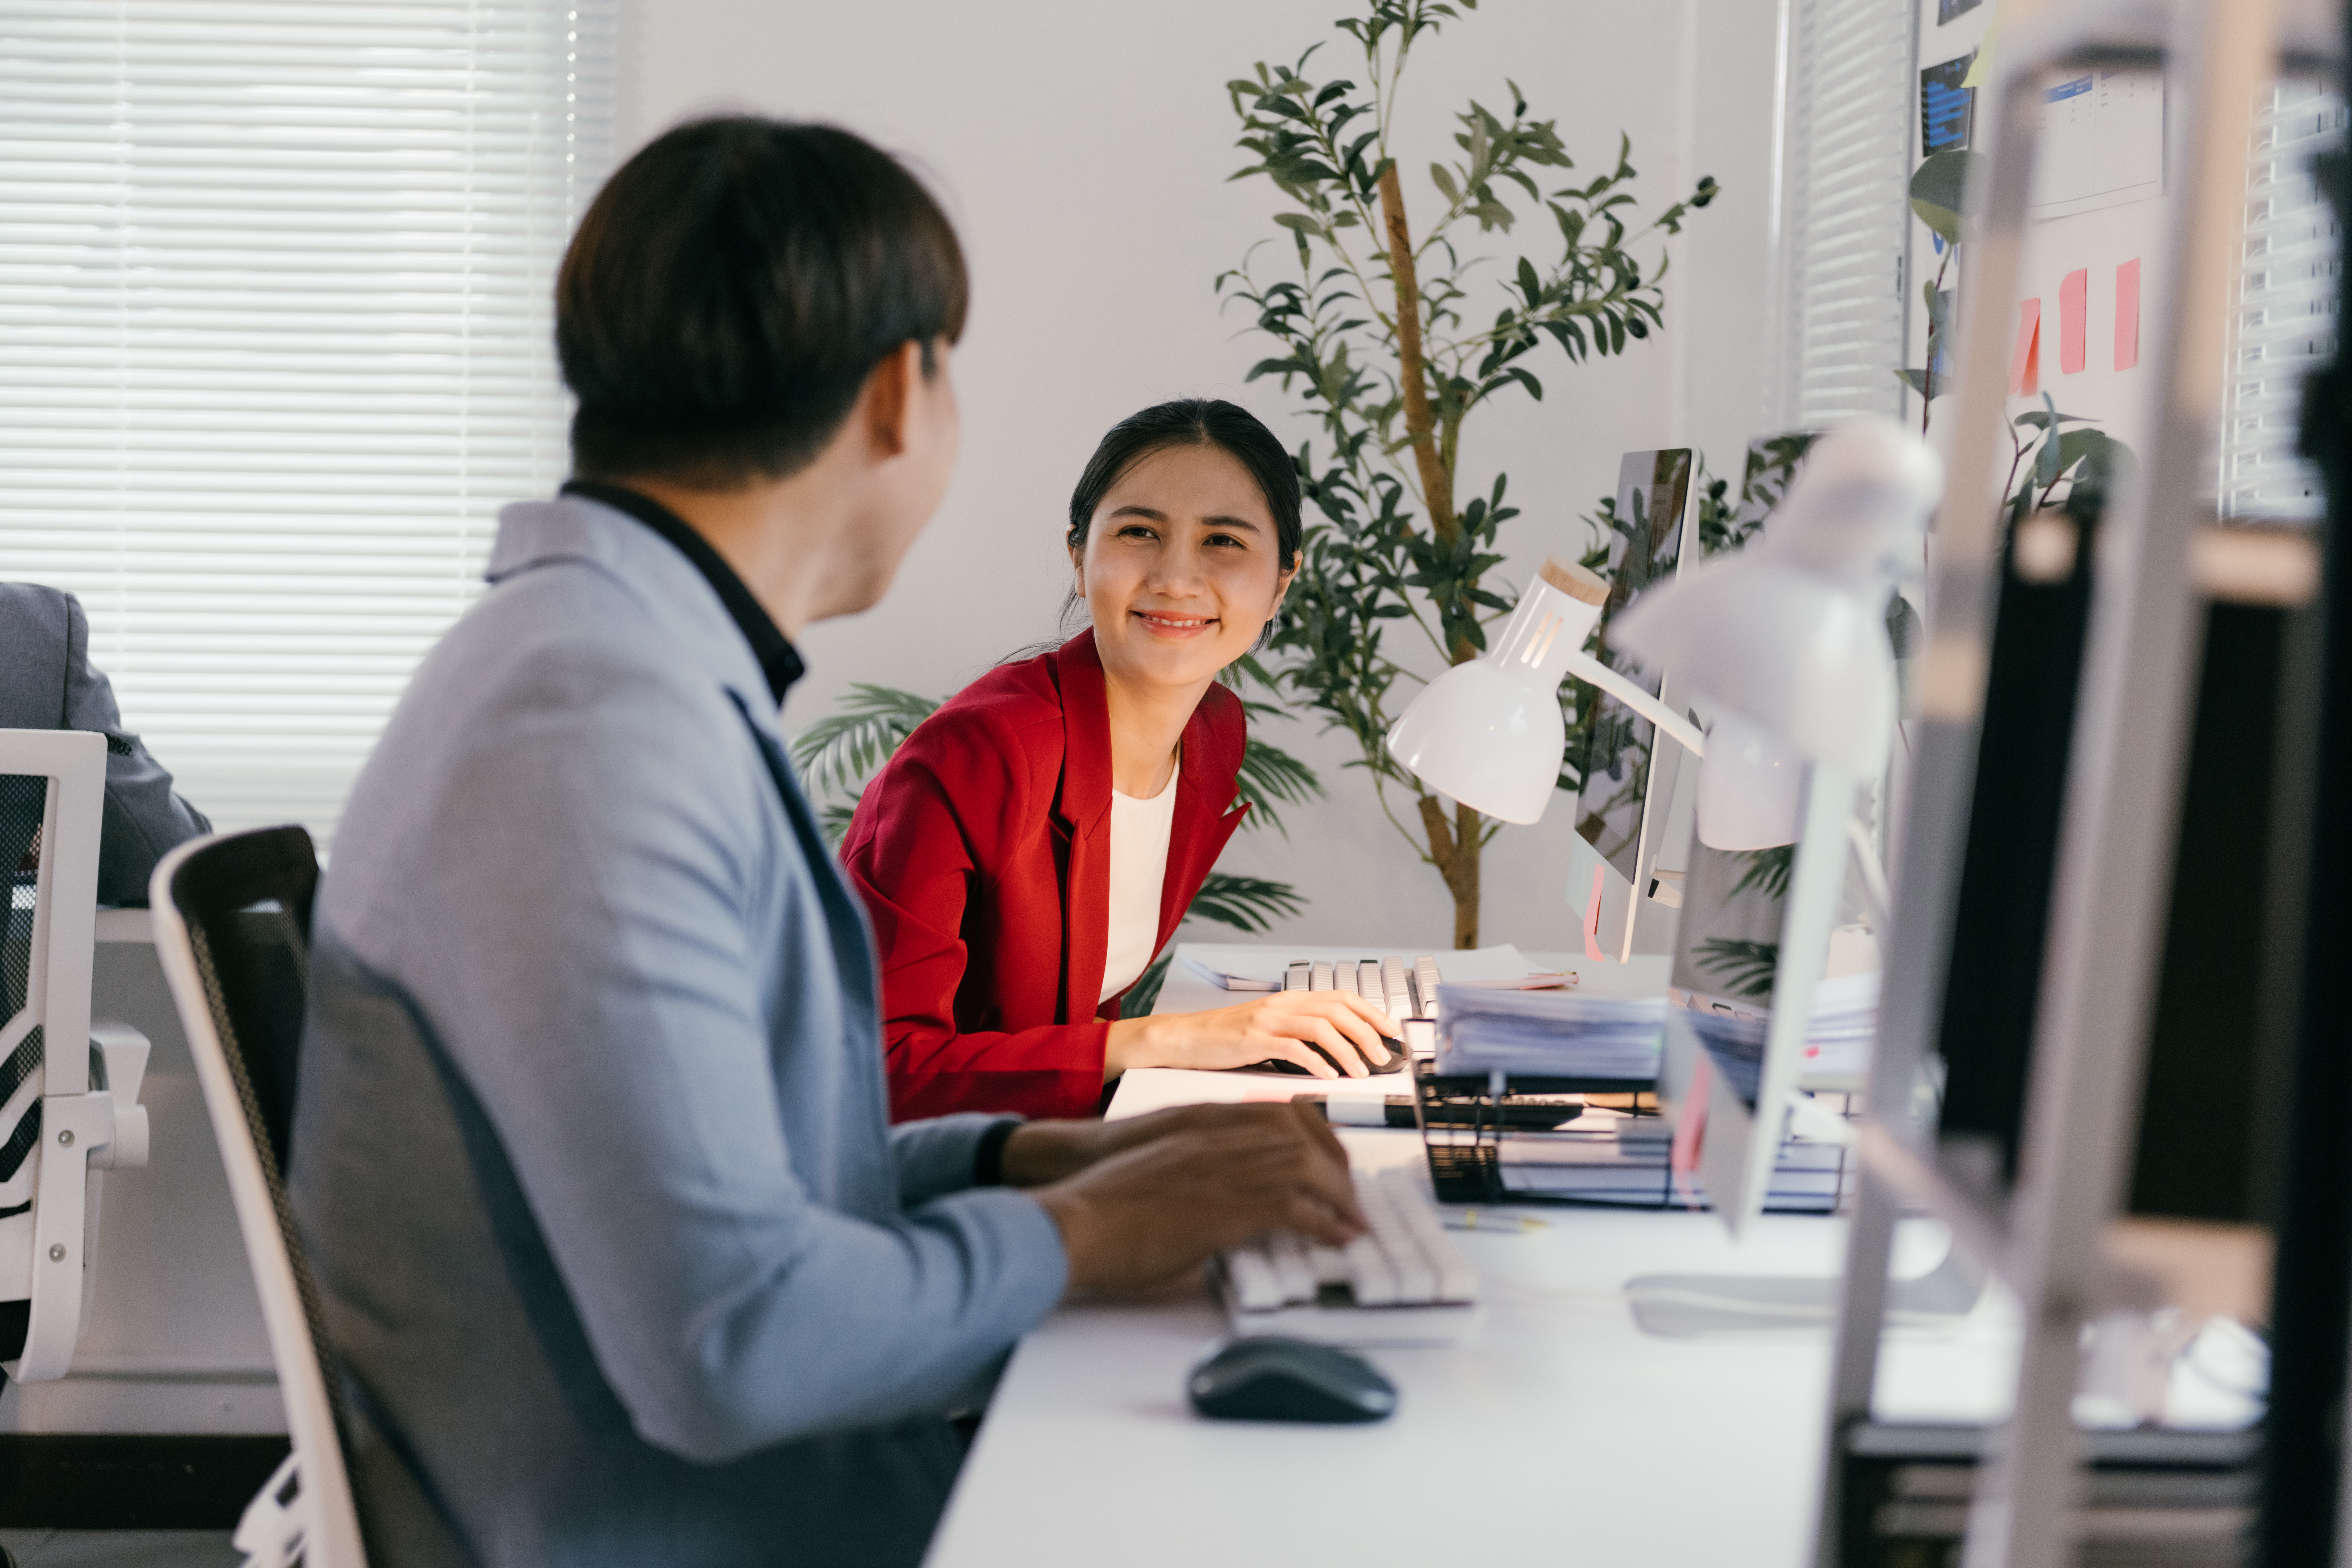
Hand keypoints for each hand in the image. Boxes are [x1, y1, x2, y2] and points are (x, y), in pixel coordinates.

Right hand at [1030, 1101, 1363, 1296]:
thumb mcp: (1157, 1162)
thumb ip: (1195, 1161)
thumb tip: (1225, 1185)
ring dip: (1338, 1196)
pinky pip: (1295, 1209)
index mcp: (1200, 1121)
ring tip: (1350, 1220)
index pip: (1278, 1111)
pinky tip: (1334, 1239)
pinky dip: (1324, 1224)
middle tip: (1349, 1194)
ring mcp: (1222, 1170)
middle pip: (1300, 1135)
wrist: (1075, 1222)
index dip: (1315, 1134)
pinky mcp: (1226, 1209)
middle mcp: (1218, 1137)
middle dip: (1336, 1164)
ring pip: (1306, 1166)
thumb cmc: (1105, 1200)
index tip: (1330, 1158)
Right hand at [1102, 989, 1397, 1080]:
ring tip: (1363, 1071)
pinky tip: (1330, 1076)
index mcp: (1289, 999)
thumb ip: (1299, 1034)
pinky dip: (1317, 1062)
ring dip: (1348, 1050)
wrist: (1184, 1038)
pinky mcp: (1253, 1039)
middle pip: (1338, 1009)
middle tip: (1384, 1057)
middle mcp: (1282, 1004)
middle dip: (1368, 1032)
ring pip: (1321, 1027)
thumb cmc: (1226, 1039)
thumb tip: (1337, 1051)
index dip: (1371, 1012)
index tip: (1391, 1031)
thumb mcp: (1268, 1030)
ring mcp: (1268, 1020)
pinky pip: (1293, 1048)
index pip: (1341, 997)